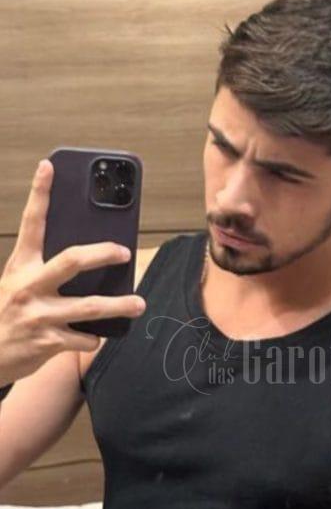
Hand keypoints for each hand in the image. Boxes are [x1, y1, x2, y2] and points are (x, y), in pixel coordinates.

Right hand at [0, 159, 145, 384]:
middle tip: (124, 252)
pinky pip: (85, 338)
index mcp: (20, 267)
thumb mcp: (16, 284)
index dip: (40, 194)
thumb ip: (44, 271)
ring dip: (119, 305)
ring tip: (139, 303)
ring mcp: (39, 315)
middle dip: (103, 254)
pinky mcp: (48, 342)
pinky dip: (95, 338)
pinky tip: (95, 335)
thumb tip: (87, 260)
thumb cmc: (7, 314)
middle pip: (72, 261)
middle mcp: (29, 287)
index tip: (50, 167)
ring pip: (89, 307)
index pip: (31, 223)